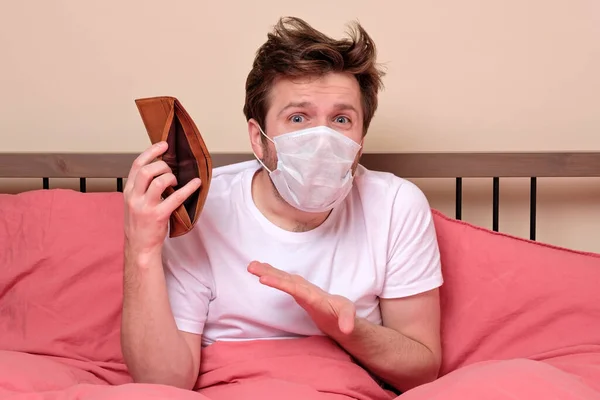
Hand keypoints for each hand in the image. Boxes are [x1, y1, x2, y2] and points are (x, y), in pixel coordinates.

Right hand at [123, 142, 200, 256]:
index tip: (164, 145)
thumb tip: (160, 169)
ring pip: (159, 181)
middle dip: (163, 166)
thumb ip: (142, 187)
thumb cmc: (140, 223)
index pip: (137, 165)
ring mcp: (145, 207)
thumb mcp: (134, 202)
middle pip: (147, 170)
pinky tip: (196, 184)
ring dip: (171, 177)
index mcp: (128, 191)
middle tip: (171, 171)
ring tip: (176, 181)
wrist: (139, 247)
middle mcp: (134, 197)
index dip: (151, 152)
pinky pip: (175, 197)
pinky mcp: (158, 216)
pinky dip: (188, 188)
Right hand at [247, 261, 355, 336]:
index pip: (294, 288)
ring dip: (267, 271)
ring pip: (282, 277)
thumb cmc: (343, 314)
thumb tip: (347, 329)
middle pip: (285, 278)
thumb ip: (348, 320)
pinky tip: (262, 271)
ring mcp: (301, 288)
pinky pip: (282, 281)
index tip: (264, 279)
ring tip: (251, 266)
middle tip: (251, 266)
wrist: (341, 313)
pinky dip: (272, 275)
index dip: (279, 283)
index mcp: (313, 295)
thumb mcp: (348, 317)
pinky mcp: (297, 291)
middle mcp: (305, 288)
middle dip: (269, 273)